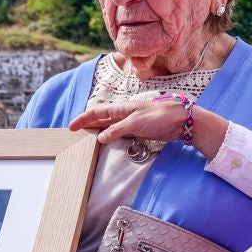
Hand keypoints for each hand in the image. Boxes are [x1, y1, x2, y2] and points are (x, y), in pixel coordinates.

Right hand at [69, 95, 191, 145]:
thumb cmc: (158, 116)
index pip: (96, 112)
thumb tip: (100, 138)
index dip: (83, 119)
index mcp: (120, 108)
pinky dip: (110, 138)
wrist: (180, 120)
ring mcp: (130, 123)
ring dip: (98, 132)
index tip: (71, 127)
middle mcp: (123, 114)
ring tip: (87, 140)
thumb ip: (115, 130)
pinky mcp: (137, 131)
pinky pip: (118, 134)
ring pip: (109, 127)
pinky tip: (107, 143)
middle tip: (75, 135)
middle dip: (87, 125)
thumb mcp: (133, 123)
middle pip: (100, 120)